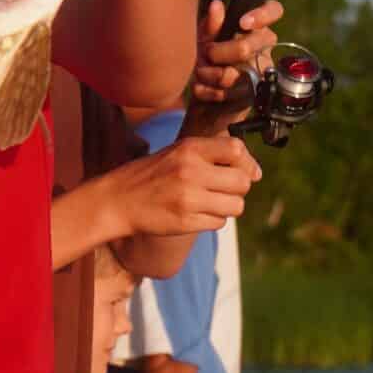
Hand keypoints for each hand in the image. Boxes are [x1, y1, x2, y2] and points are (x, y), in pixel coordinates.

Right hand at [102, 134, 258, 241]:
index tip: (242, 170)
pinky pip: (219, 223)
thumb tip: (255, 172)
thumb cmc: (150, 175)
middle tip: (222, 189)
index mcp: (189, 149)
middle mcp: (190, 171)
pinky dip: (213, 220)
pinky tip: (197, 213)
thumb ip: (213, 155)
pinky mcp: (185, 222)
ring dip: (228, 206)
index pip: (237, 150)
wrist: (117, 201)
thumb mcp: (177, 153)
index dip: (246, 162)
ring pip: (235, 205)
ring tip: (209, 202)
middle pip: (242, 182)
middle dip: (238, 188)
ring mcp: (188, 199)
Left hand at [187, 0, 285, 121]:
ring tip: (199, 73)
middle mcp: (262, 49)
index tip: (242, 23)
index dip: (262, 14)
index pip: (273, 10)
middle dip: (217, 52)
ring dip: (207, 73)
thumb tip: (217, 5)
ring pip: (232, 73)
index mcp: (254, 29)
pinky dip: (207, 91)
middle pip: (245, 47)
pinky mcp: (251, 97)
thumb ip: (210, 25)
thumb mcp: (202, 40)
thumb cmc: (206, 64)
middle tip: (205, 54)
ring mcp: (259, 73)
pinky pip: (227, 93)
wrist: (203, 103)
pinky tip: (201, 89)